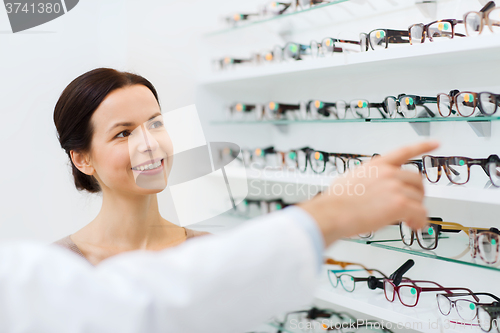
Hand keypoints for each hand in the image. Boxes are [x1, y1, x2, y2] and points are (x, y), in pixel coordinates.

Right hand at [297, 141, 438, 246]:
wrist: (332, 213)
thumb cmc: (336, 201)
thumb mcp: (350, 179)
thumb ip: (367, 180)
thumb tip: (371, 190)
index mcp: (376, 165)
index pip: (404, 151)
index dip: (422, 146)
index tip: (435, 143)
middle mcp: (388, 173)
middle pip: (417, 180)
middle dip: (418, 193)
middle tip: (413, 204)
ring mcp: (395, 187)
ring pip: (419, 199)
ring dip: (416, 211)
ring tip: (409, 221)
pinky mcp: (400, 204)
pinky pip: (420, 213)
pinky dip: (419, 222)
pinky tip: (413, 226)